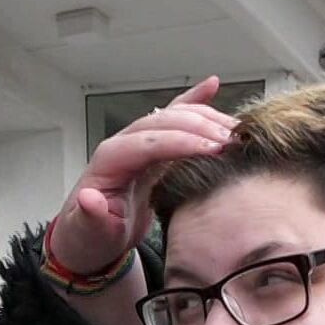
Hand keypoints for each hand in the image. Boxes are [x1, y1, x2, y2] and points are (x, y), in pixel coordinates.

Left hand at [48, 77, 237, 274]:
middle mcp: (124, 145)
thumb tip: (90, 199)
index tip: (211, 148)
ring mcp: (140, 144)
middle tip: (230, 141)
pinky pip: (174, 120)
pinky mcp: (154, 150)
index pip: (146, 143)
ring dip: (204, 117)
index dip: (179, 142)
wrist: (92, 238)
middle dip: (198, 126)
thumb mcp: (89, 234)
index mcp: (108, 162)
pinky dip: (194, 102)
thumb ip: (91, 218)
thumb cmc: (92, 236)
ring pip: (172, 116)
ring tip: (235, 129)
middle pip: (162, 122)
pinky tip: (212, 85)